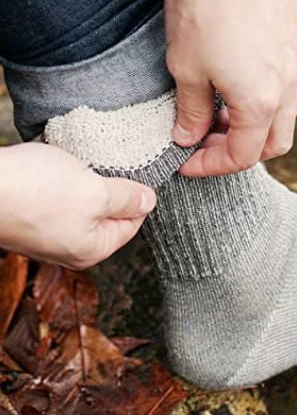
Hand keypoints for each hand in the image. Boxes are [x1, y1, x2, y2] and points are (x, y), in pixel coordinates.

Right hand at [0, 143, 155, 269]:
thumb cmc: (35, 192)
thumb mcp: (95, 192)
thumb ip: (126, 199)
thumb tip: (149, 202)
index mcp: (91, 250)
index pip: (131, 225)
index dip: (138, 197)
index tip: (138, 174)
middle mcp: (69, 248)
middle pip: (106, 215)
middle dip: (111, 188)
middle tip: (109, 164)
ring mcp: (47, 234)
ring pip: (82, 205)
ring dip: (85, 182)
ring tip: (81, 164)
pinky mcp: (29, 216)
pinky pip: (57, 199)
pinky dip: (62, 181)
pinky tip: (58, 167)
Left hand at [165, 0, 296, 176]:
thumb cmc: (203, 9)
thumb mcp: (185, 68)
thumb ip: (191, 111)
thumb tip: (188, 136)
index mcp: (261, 103)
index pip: (241, 156)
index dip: (210, 165)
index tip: (183, 159)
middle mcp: (286, 87)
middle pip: (273, 143)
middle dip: (239, 150)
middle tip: (205, 139)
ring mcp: (294, 61)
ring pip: (283, 113)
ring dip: (252, 123)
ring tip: (217, 107)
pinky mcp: (292, 37)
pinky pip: (285, 82)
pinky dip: (262, 94)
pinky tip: (233, 73)